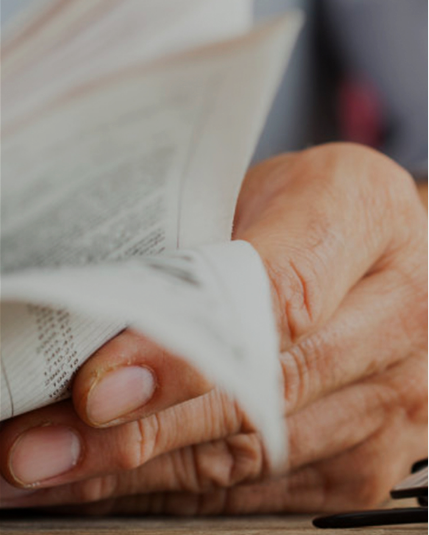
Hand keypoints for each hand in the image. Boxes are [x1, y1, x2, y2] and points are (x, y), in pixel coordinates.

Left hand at [1, 145, 426, 515]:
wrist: (395, 255)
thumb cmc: (320, 206)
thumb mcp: (269, 188)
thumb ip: (205, 242)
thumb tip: (101, 309)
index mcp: (368, 220)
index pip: (274, 298)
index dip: (185, 351)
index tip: (98, 384)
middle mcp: (397, 319)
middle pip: (262, 395)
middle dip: (141, 428)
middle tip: (43, 443)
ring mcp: (390, 403)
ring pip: (252, 459)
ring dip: (142, 469)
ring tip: (53, 467)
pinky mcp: (365, 464)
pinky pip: (261, 493)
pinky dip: (178, 490)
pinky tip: (114, 481)